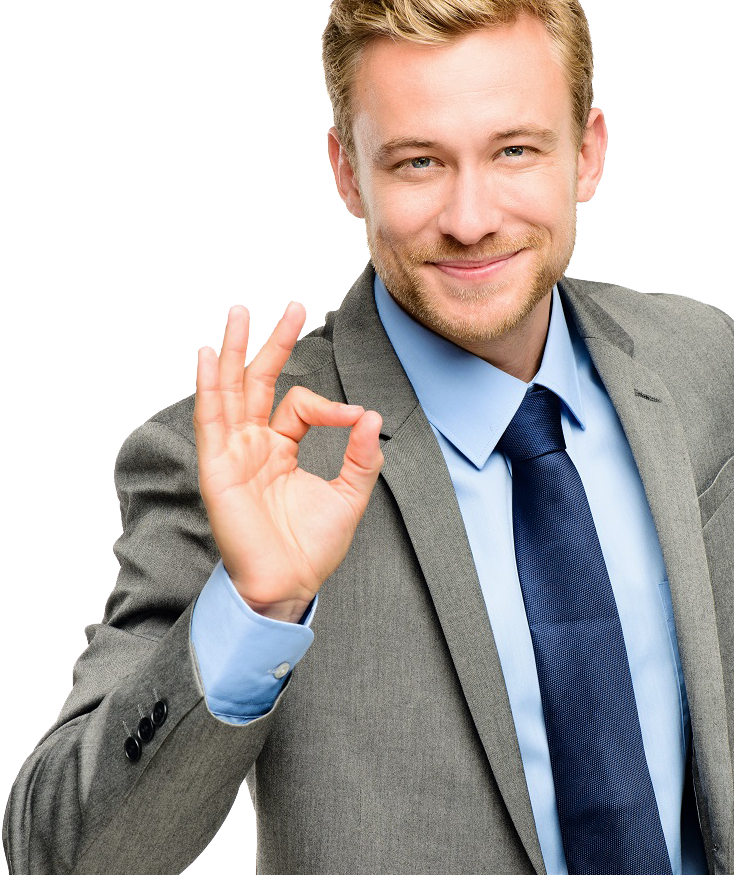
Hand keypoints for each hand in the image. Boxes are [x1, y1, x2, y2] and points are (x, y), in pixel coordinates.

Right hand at [193, 303, 382, 621]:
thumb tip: (370, 413)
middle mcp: (253, 445)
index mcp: (281, 448)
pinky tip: (206, 355)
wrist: (289, 584)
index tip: (354, 417)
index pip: (300, 405)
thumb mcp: (350, 494)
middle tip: (290, 306)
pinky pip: (210, 420)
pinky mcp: (218, 469)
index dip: (329, 405)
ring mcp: (233, 454)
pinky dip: (208, 386)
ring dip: (233, 350)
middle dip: (272, 342)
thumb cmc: (313, 546)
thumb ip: (361, 454)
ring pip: (230, 390)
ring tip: (239, 311)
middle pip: (258, 381)